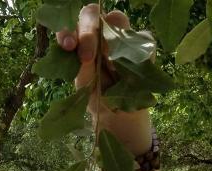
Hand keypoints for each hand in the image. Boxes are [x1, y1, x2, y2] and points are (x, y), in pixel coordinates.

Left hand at [56, 3, 152, 153]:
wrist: (118, 114)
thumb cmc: (96, 98)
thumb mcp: (85, 88)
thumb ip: (83, 70)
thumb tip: (88, 57)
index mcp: (79, 42)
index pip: (71, 26)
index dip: (68, 31)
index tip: (68, 46)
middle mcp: (98, 34)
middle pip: (92, 14)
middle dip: (88, 32)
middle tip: (87, 57)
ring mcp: (120, 36)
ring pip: (117, 20)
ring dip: (111, 40)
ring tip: (111, 67)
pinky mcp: (142, 44)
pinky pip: (143, 38)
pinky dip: (136, 53)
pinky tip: (132, 71)